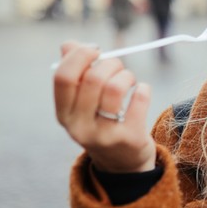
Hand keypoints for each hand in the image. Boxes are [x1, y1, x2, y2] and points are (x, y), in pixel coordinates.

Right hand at [53, 42, 155, 172]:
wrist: (122, 163)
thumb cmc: (101, 121)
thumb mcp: (82, 103)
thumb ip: (75, 72)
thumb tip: (69, 44)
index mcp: (63, 114)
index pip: (63, 77)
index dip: (79, 56)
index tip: (95, 50)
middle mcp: (79, 127)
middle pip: (93, 79)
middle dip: (110, 63)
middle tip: (118, 66)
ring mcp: (104, 135)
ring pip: (116, 88)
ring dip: (127, 75)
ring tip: (129, 79)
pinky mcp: (130, 138)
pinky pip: (139, 99)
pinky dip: (143, 88)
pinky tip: (141, 91)